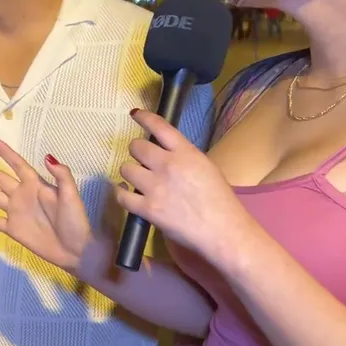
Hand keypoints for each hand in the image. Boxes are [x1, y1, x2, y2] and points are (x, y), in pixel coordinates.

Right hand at [0, 136, 92, 272]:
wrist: (75, 251)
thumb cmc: (75, 221)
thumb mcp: (72, 196)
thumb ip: (62, 176)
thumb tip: (47, 156)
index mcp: (36, 185)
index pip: (17, 164)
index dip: (5, 152)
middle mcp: (22, 195)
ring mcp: (16, 212)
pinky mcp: (13, 229)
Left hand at [116, 109, 254, 263]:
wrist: (224, 231)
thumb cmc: (221, 201)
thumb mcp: (206, 168)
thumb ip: (184, 157)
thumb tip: (166, 154)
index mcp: (186, 153)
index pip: (159, 127)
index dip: (144, 117)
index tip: (135, 114)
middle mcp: (168, 165)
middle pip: (136, 147)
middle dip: (137, 152)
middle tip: (143, 161)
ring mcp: (155, 187)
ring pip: (126, 169)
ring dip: (130, 173)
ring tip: (138, 180)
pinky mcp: (147, 209)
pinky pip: (122, 196)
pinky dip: (122, 193)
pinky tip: (126, 193)